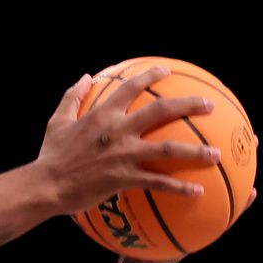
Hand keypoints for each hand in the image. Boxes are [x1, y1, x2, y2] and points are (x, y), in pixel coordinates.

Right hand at [35, 67, 222, 213]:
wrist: (45, 185)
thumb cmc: (50, 155)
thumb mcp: (56, 121)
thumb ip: (72, 97)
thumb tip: (85, 77)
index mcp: (102, 115)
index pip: (131, 87)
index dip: (150, 76)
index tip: (166, 71)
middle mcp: (118, 130)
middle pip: (161, 111)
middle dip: (189, 106)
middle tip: (209, 106)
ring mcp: (123, 155)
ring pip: (168, 148)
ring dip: (195, 150)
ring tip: (216, 153)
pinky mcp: (124, 178)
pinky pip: (159, 182)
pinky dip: (180, 187)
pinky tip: (198, 191)